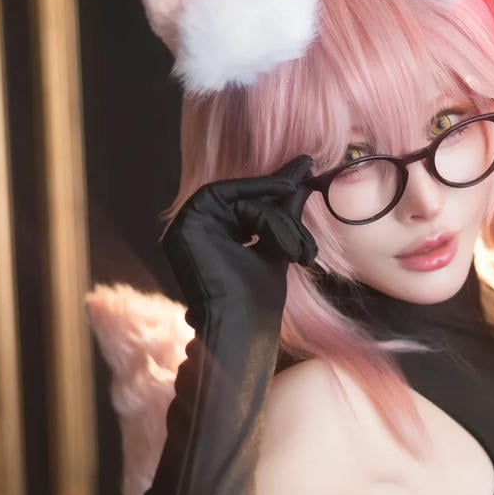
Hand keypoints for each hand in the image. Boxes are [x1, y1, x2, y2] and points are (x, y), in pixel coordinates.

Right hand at [162, 155, 317, 301]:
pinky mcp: (185, 225)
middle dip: (278, 190)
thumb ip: (284, 217)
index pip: (246, 205)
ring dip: (273, 211)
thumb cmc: (257, 301)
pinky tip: (284, 195)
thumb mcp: (277, 249)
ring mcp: (186, 227)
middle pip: (243, 197)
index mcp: (213, 238)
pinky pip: (224, 196)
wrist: (242, 326)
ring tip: (297, 225)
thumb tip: (301, 183)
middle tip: (308, 171)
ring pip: (238, 198)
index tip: (305, 168)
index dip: (275, 187)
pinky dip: (256, 198)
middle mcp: (197, 230)